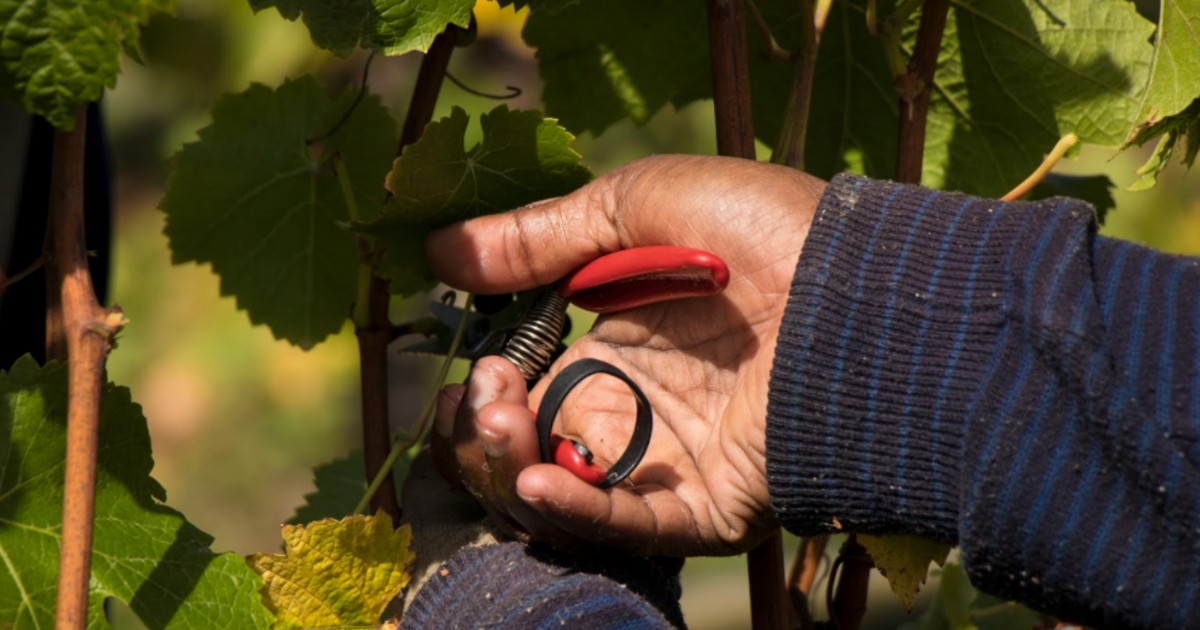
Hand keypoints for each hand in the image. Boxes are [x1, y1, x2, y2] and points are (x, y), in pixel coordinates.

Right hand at [427, 155, 825, 555]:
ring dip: (511, 470)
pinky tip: (537, 480)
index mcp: (612, 347)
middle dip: (483, 434)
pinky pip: (628, 527)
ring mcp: (666, 462)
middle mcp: (631, 411)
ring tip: (504, 426)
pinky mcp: (706, 505)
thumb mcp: (636, 209)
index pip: (521, 392)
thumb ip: (539, 238)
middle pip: (526, 452)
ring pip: (558, 499)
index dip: (483, 389)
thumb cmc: (758, 232)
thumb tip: (441, 250)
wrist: (857, 284)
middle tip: (488, 399)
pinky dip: (575, 511)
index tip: (478, 365)